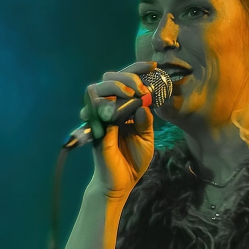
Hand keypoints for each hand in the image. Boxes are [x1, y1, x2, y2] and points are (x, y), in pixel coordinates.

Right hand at [80, 62, 155, 198]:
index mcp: (125, 108)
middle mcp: (111, 108)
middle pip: (111, 78)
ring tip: (132, 94)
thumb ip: (146, 122)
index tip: (153, 66)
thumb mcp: (146, 140)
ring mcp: (101, 117)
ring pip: (98, 88)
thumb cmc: (133, 161)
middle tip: (141, 88)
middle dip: (128, 77)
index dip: (137, 70)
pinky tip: (117, 109)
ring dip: (116, 86)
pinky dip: (105, 104)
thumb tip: (143, 105)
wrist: (121, 183)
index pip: (128, 82)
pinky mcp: (94, 128)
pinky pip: (94, 109)